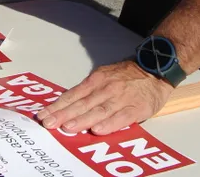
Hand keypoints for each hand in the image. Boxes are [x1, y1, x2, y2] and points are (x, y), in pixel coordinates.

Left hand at [35, 60, 173, 134]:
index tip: (43, 115)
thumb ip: (89, 91)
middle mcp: (106, 88)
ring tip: (67, 127)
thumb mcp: (105, 76)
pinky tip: (98, 130)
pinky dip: (109, 124)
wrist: (156, 68)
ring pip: (98, 111)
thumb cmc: (128, 76)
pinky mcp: (136, 108)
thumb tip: (68, 105)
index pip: (73, 95)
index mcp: (96, 80)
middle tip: (48, 123)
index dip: (57, 106)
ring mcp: (121, 98)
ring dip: (82, 120)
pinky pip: (121, 117)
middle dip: (63, 115)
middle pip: (81, 104)